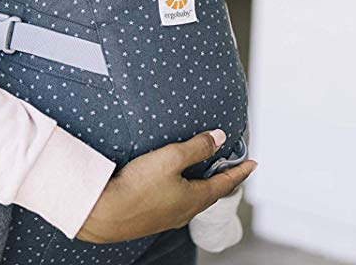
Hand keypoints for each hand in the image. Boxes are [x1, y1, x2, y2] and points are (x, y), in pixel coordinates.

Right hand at [76, 129, 256, 243]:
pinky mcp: (151, 217)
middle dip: (223, 179)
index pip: (226, 183)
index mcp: (195, 198)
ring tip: (206, 174)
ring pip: (194, 199)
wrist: (102, 213)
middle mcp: (184, 211)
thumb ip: (197, 147)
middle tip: (232, 168)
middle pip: (211, 193)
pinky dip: (185, 190)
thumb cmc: (137, 187)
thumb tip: (220, 138)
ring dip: (204, 185)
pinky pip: (177, 202)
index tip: (252, 164)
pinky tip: (175, 186)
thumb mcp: (171, 158)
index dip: (240, 171)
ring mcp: (167, 217)